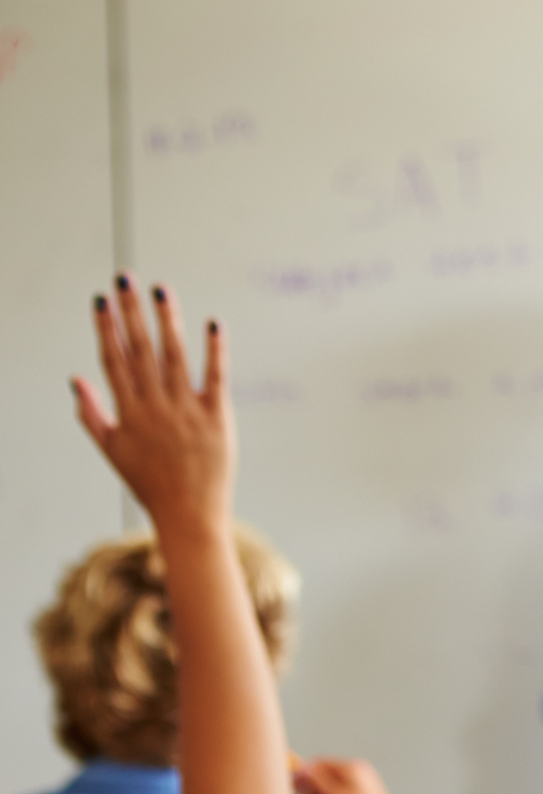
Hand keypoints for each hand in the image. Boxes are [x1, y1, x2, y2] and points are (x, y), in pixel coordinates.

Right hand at [72, 276, 236, 536]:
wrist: (189, 514)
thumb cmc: (149, 482)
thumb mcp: (112, 449)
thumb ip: (90, 413)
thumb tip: (75, 378)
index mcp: (128, 412)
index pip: (113, 360)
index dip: (105, 328)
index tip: (100, 299)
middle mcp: (155, 407)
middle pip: (139, 350)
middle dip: (131, 312)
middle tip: (125, 279)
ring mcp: (187, 411)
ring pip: (174, 356)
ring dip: (167, 320)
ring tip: (161, 290)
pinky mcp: (217, 417)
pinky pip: (216, 377)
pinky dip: (216, 349)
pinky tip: (214, 323)